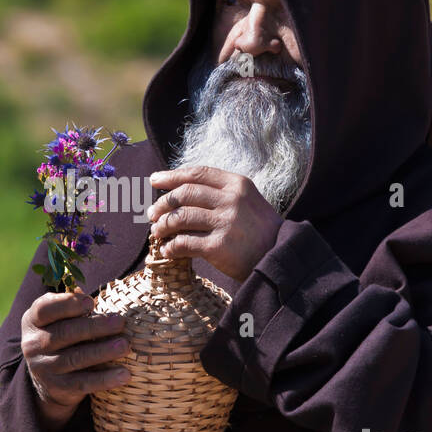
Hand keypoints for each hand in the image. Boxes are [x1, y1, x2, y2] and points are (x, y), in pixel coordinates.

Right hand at [21, 288, 130, 431]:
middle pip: (64, 333)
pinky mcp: (57, 388)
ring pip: (75, 358)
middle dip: (94, 327)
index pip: (44, 309)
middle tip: (120, 322)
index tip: (90, 302)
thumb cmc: (62, 337)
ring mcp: (43, 368)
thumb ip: (71, 306)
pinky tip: (124, 374)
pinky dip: (105, 379)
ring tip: (125, 346)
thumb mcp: (57, 319)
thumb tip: (87, 296)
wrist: (48, 380)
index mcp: (33, 321)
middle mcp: (32, 344)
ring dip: (103, 352)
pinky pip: (83, 383)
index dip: (67, 304)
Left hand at [147, 166, 281, 280]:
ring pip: (180, 217)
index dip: (172, 176)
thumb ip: (221, 193)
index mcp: (237, 185)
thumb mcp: (248, 201)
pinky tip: (168, 250)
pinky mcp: (218, 246)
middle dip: (163, 203)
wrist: (279, 258)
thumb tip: (182, 189)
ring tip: (157, 232)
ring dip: (163, 225)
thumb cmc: (259, 230)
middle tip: (152, 213)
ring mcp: (225, 222)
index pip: (197, 174)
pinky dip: (171, 246)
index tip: (154, 180)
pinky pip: (184, 243)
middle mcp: (231, 200)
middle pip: (184, 194)